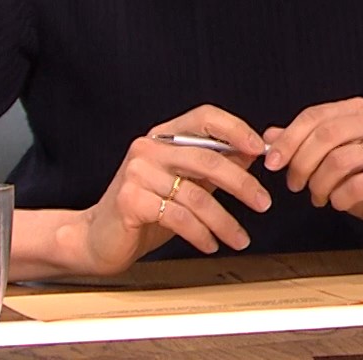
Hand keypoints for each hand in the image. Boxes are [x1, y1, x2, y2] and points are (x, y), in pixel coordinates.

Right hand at [70, 106, 272, 275]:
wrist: (98, 239)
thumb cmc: (146, 209)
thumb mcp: (185, 183)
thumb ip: (217, 165)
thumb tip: (257, 152)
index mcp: (164, 136)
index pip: (205, 117)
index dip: (235, 129)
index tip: (259, 149)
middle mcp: (148, 148)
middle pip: (208, 159)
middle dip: (242, 184)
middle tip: (264, 203)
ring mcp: (137, 173)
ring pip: (196, 196)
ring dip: (224, 221)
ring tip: (239, 239)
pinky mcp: (130, 200)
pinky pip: (178, 217)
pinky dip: (201, 234)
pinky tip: (211, 245)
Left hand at [263, 97, 362, 241]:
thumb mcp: (327, 160)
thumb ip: (300, 145)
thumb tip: (269, 136)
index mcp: (359, 111)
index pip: (315, 116)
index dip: (288, 139)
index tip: (272, 163)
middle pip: (326, 134)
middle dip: (301, 163)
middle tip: (294, 185)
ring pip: (340, 160)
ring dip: (319, 185)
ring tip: (319, 197)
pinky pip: (359, 185)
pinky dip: (341, 198)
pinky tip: (340, 202)